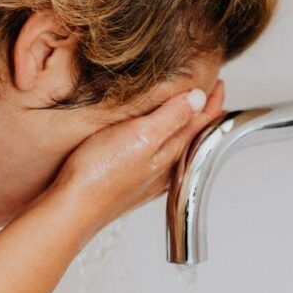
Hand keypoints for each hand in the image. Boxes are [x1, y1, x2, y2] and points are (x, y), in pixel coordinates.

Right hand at [51, 80, 225, 228]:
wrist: (73, 209)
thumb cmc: (101, 174)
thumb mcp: (141, 135)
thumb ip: (172, 117)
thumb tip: (198, 98)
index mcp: (171, 151)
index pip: (202, 122)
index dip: (212, 101)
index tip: (219, 84)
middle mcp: (165, 167)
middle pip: (193, 135)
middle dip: (202, 113)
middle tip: (209, 95)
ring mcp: (150, 177)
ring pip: (177, 147)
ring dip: (184, 128)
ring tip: (187, 113)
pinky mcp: (132, 182)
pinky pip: (159, 157)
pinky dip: (165, 143)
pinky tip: (155, 144)